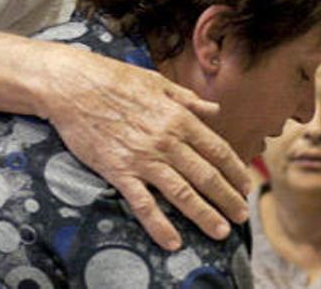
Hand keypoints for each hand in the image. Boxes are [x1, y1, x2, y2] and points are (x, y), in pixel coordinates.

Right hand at [34, 42, 249, 250]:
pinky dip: (159, 226)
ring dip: (205, 215)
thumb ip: (189, 100)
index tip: (246, 186)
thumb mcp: (159, 82)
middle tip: (242, 216)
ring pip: (182, 193)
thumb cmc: (116, 79)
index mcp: (179, 118)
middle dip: (228, 199)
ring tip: (221, 232)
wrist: (74, 85)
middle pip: (206, 176)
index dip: (235, 171)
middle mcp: (167, 141)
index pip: (217, 150)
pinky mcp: (119, 172)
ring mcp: (143, 158)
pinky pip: (143, 204)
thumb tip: (215, 109)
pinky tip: (173, 242)